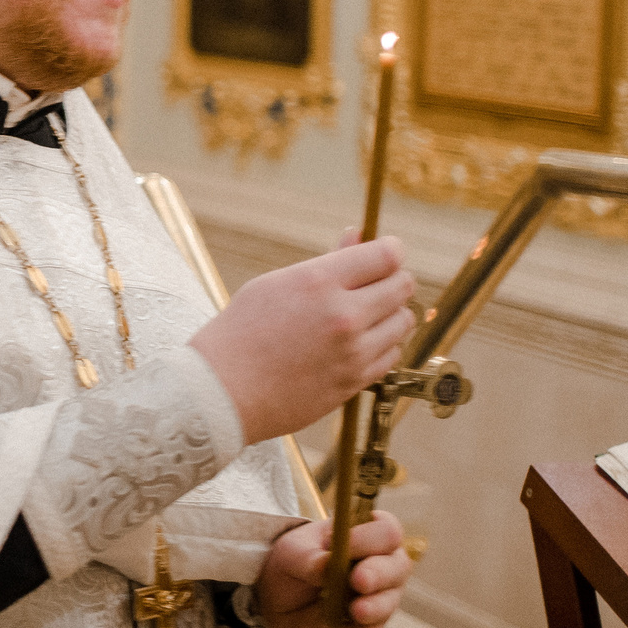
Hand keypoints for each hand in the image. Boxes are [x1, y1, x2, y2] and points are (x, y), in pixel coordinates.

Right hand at [186, 235, 412, 442]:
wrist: (224, 391)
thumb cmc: (241, 333)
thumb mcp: (276, 284)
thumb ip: (326, 261)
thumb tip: (358, 236)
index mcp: (318, 282)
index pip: (386, 255)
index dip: (391, 250)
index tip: (386, 252)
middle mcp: (342, 315)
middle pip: (402, 286)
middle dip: (394, 279)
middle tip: (378, 282)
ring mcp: (351, 352)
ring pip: (402, 321)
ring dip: (391, 313)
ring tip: (367, 314)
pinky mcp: (354, 382)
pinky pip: (392, 355)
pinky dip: (384, 345)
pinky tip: (360, 342)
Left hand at [253, 510, 414, 627]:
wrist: (278, 598)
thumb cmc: (294, 562)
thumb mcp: (292, 554)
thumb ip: (311, 559)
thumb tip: (328, 565)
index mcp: (367, 536)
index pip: (385, 531)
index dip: (368, 537)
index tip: (340, 541)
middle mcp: (382, 567)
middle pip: (397, 567)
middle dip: (379, 573)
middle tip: (358, 580)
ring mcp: (378, 600)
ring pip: (388, 603)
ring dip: (374, 607)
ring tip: (356, 611)